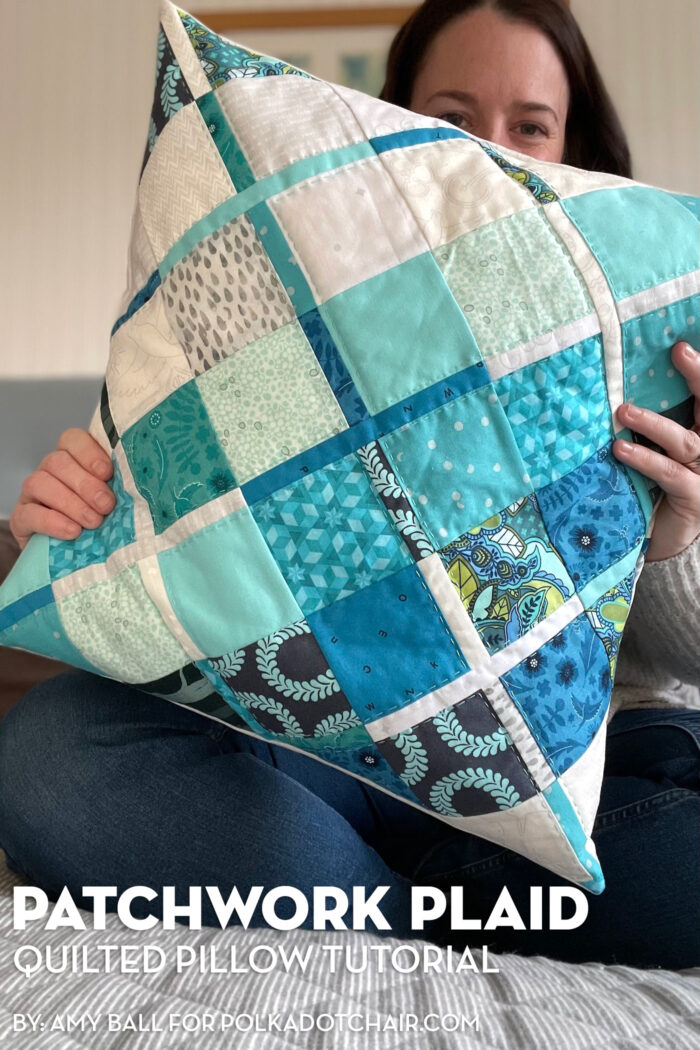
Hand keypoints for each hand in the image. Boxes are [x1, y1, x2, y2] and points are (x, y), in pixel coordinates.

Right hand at [9, 428, 115, 552]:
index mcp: (73, 459)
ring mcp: (33, 493)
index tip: (107, 472)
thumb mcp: (113, 500)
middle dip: (86, 484)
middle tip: (107, 505)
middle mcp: (50, 470)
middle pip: (58, 462)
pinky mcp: (21, 517)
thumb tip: (142, 484)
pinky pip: (30, 513)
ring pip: (41, 483)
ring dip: (71, 503)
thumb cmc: (101, 519)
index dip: (89, 452)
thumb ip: (120, 487)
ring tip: (94, 522)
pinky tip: (72, 531)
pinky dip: (52, 522)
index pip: (73, 439)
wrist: (74, 556)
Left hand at [613, 341, 699, 561]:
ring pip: (686, 441)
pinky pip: (670, 474)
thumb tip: (615, 391)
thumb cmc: (657, 487)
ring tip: (623, 412)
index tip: (682, 345)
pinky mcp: (695, 498)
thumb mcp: (656, 450)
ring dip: (654, 423)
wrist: (667, 537)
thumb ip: (647, 425)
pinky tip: (621, 450)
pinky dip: (645, 460)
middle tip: (680, 352)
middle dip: (699, 376)